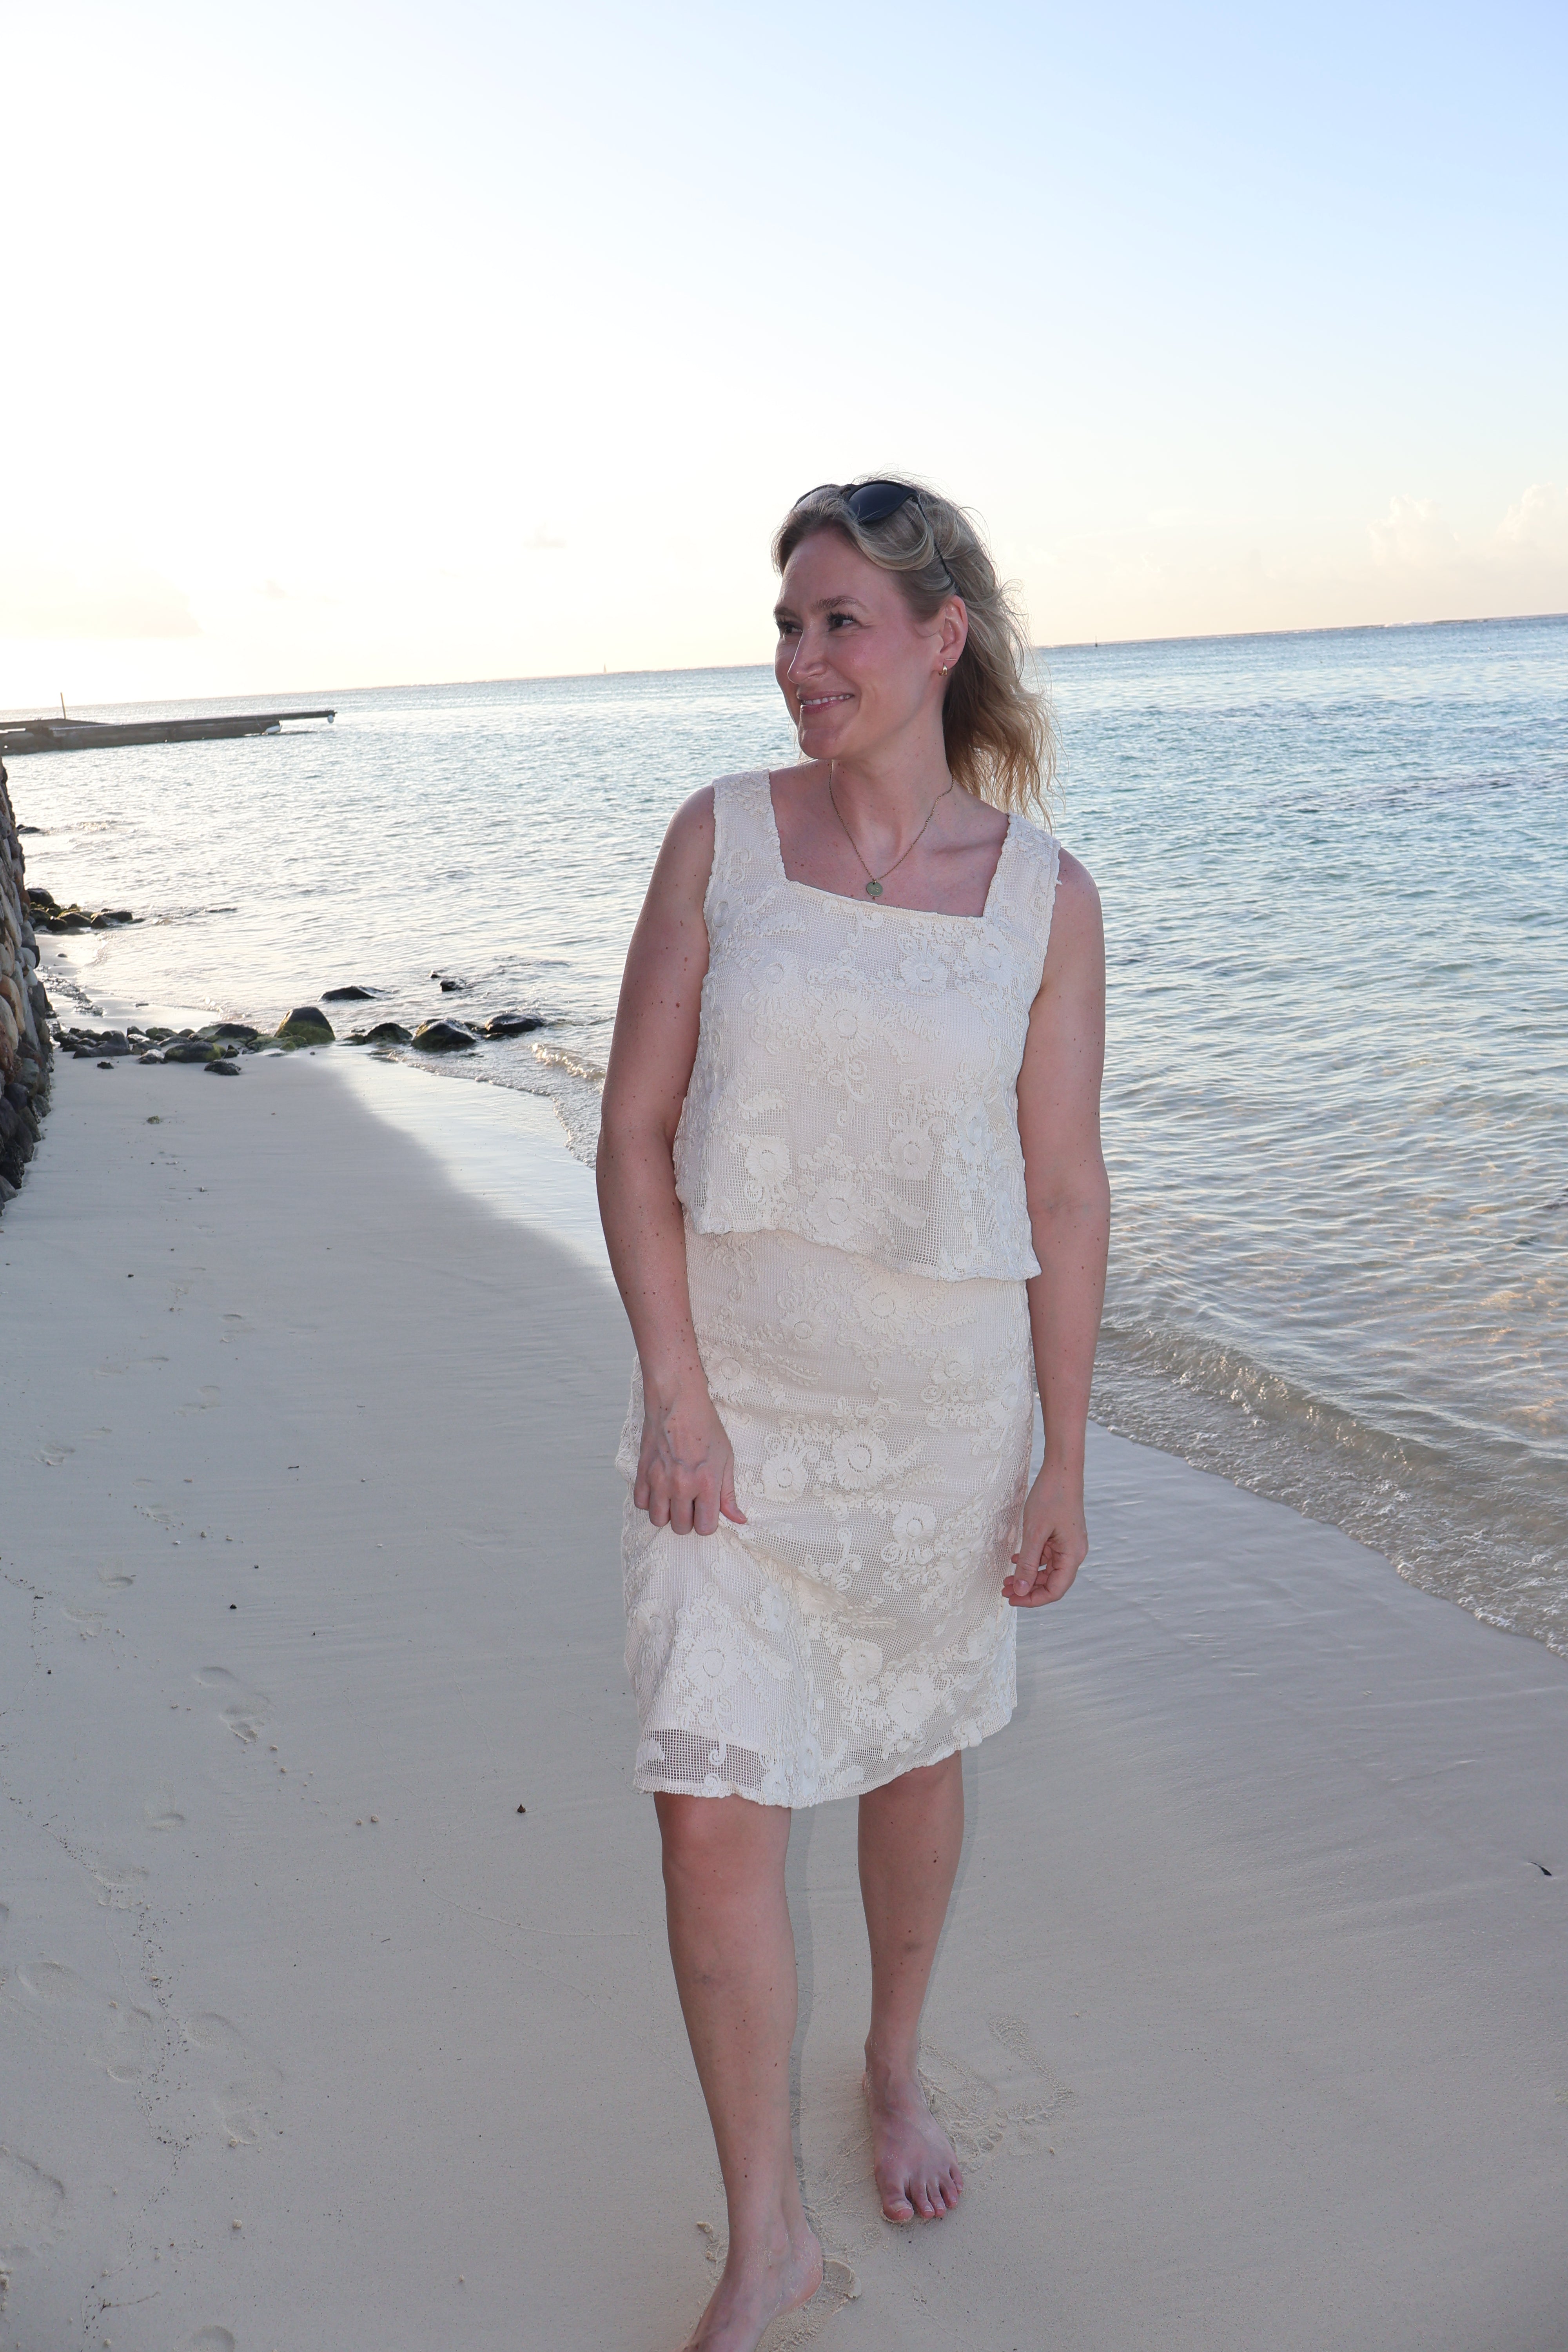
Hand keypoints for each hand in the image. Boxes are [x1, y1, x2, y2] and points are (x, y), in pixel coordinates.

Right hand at [634, 1386, 747, 1536]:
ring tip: (675, 1498)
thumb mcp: (726, 1459)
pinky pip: (641, 1503)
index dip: (708, 1523)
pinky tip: (660, 1489)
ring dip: (668, 1514)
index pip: (705, 1527)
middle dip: (688, 1520)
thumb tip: (739, 1519)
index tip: (707, 1511)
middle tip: (692, 1503)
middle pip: (681, 1528)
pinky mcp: (642, 1472)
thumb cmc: (705, 1427)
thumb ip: (729, 1493)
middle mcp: (681, 1485)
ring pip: (658, 1520)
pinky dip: (650, 1501)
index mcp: (706, 1483)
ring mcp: (659, 1480)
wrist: (678, 1402)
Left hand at [1004, 1465, 1086, 1607]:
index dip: (1033, 1599)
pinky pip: (1046, 1556)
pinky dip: (1031, 1560)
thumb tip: (1020, 1590)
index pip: (1055, 1590)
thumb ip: (1027, 1563)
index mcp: (1072, 1556)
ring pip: (1047, 1570)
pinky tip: (1014, 1559)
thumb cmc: (1051, 1497)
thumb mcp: (1034, 1532)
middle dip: (1028, 1589)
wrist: (1062, 1470)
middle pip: (1052, 1582)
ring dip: (1027, 1575)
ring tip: (1006, 1578)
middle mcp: (1074, 1553)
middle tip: (1004, 1589)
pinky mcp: (1062, 1536)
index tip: (1012, 1599)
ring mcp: (1068, 1545)